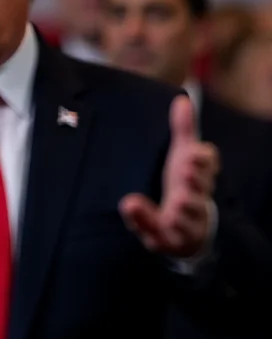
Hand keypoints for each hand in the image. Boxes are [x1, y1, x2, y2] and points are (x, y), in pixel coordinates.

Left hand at [119, 95, 219, 258]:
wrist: (190, 232)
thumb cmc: (186, 187)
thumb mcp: (182, 157)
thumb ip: (183, 130)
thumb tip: (182, 100)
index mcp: (199, 176)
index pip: (207, 164)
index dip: (202, 160)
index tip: (193, 152)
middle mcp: (196, 198)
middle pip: (200, 189)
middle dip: (195, 182)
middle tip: (185, 172)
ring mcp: (185, 221)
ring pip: (187, 216)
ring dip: (182, 209)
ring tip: (175, 203)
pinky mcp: (169, 239)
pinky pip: (160, 235)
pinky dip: (146, 222)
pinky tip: (131, 207)